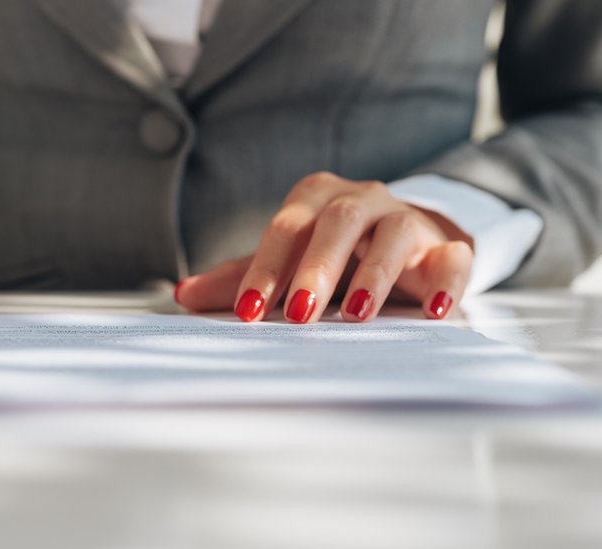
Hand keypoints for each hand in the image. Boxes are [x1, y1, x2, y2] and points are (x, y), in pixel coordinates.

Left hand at [175, 172, 473, 322]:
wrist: (408, 238)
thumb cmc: (335, 253)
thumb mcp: (288, 263)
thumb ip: (240, 278)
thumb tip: (183, 296)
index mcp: (315, 199)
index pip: (285, 230)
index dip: (265, 269)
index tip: (249, 312)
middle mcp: (360, 200)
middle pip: (337, 223)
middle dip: (316, 269)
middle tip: (298, 314)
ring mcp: (406, 218)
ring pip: (395, 232)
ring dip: (375, 273)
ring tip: (357, 314)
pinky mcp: (447, 245)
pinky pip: (454, 257)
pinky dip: (448, 280)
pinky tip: (435, 311)